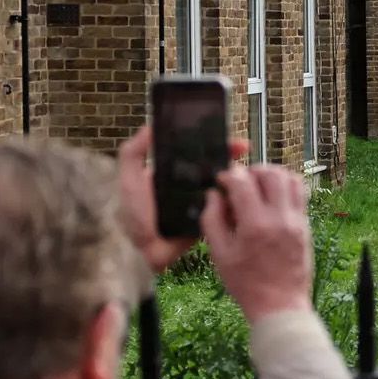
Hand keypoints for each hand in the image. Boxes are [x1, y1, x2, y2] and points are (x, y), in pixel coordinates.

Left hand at [117, 127, 248, 274]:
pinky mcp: (210, 218)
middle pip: (212, 164)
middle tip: (244, 148)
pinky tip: (247, 189)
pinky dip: (236, 197)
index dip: (207, 140)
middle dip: (228, 154)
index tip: (223, 133)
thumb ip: (133, 152)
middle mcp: (187, 184)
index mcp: (171, 171)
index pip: (193, 151)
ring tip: (247, 167)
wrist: (146, 252)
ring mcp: (200, 201)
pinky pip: (225, 205)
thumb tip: (150, 126)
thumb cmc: (135, 215)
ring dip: (236, 175)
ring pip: (222, 183)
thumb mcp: (129, 179)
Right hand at [203, 164, 313, 317]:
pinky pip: (300, 193)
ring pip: (290, 178)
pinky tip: (271, 198)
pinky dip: (285, 187)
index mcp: (255, 226)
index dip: (228, 175)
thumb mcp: (220, 254)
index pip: (243, 182)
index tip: (221, 182)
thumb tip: (213, 195)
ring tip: (257, 187)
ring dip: (271, 175)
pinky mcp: (306, 225)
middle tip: (240, 182)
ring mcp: (297, 220)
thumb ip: (212, 220)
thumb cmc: (246, 283)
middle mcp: (280, 218)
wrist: (279, 304)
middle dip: (251, 171)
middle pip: (270, 173)